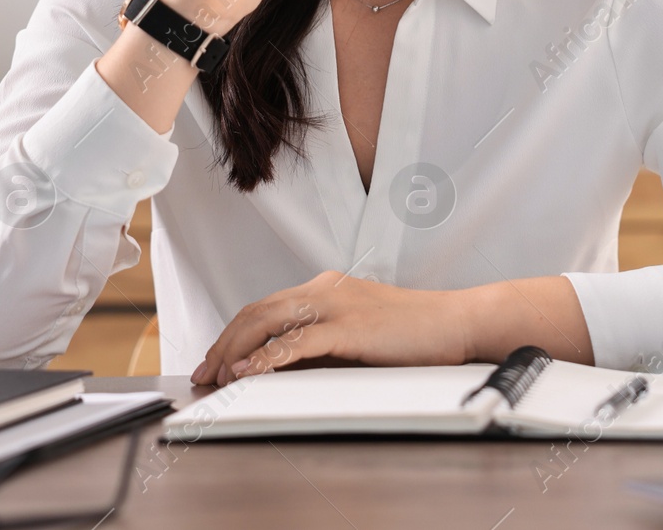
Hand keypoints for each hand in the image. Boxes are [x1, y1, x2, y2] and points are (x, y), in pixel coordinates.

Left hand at [191, 271, 473, 386]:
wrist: (456, 322)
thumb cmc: (415, 330)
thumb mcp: (361, 331)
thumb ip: (325, 341)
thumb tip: (285, 365)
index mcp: (328, 287)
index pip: (266, 306)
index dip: (235, 334)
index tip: (218, 361)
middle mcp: (326, 289)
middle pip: (257, 311)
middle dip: (224, 343)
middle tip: (206, 373)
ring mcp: (337, 305)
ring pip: (268, 321)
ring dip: (237, 351)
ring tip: (220, 376)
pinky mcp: (350, 327)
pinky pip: (297, 342)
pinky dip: (268, 358)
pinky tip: (251, 371)